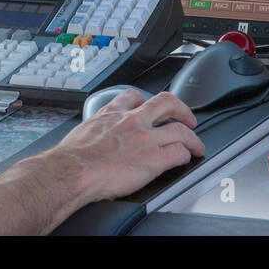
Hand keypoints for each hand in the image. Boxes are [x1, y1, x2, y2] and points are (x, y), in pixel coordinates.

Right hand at [49, 89, 203, 201]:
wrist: (73, 171)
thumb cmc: (71, 158)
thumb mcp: (82, 132)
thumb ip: (95, 131)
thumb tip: (92, 142)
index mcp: (112, 113)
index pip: (134, 96)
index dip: (147, 100)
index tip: (150, 106)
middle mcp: (132, 121)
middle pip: (166, 103)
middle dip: (182, 109)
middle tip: (187, 118)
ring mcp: (145, 139)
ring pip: (180, 129)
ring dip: (192, 137)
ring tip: (196, 145)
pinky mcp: (153, 160)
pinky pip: (179, 153)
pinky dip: (185, 156)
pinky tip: (185, 160)